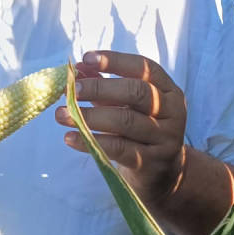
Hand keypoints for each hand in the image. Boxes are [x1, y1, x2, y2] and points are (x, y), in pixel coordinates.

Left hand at [55, 50, 186, 205]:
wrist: (163, 176)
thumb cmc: (140, 132)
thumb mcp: (127, 106)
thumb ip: (105, 86)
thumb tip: (78, 68)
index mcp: (169, 90)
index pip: (144, 68)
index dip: (115, 61)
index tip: (87, 58)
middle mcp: (172, 112)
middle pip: (137, 92)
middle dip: (100, 87)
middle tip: (71, 90)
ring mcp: (165, 138)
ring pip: (125, 121)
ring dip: (89, 116)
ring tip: (61, 115)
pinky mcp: (152, 163)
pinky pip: (118, 148)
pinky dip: (90, 141)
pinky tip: (70, 138)